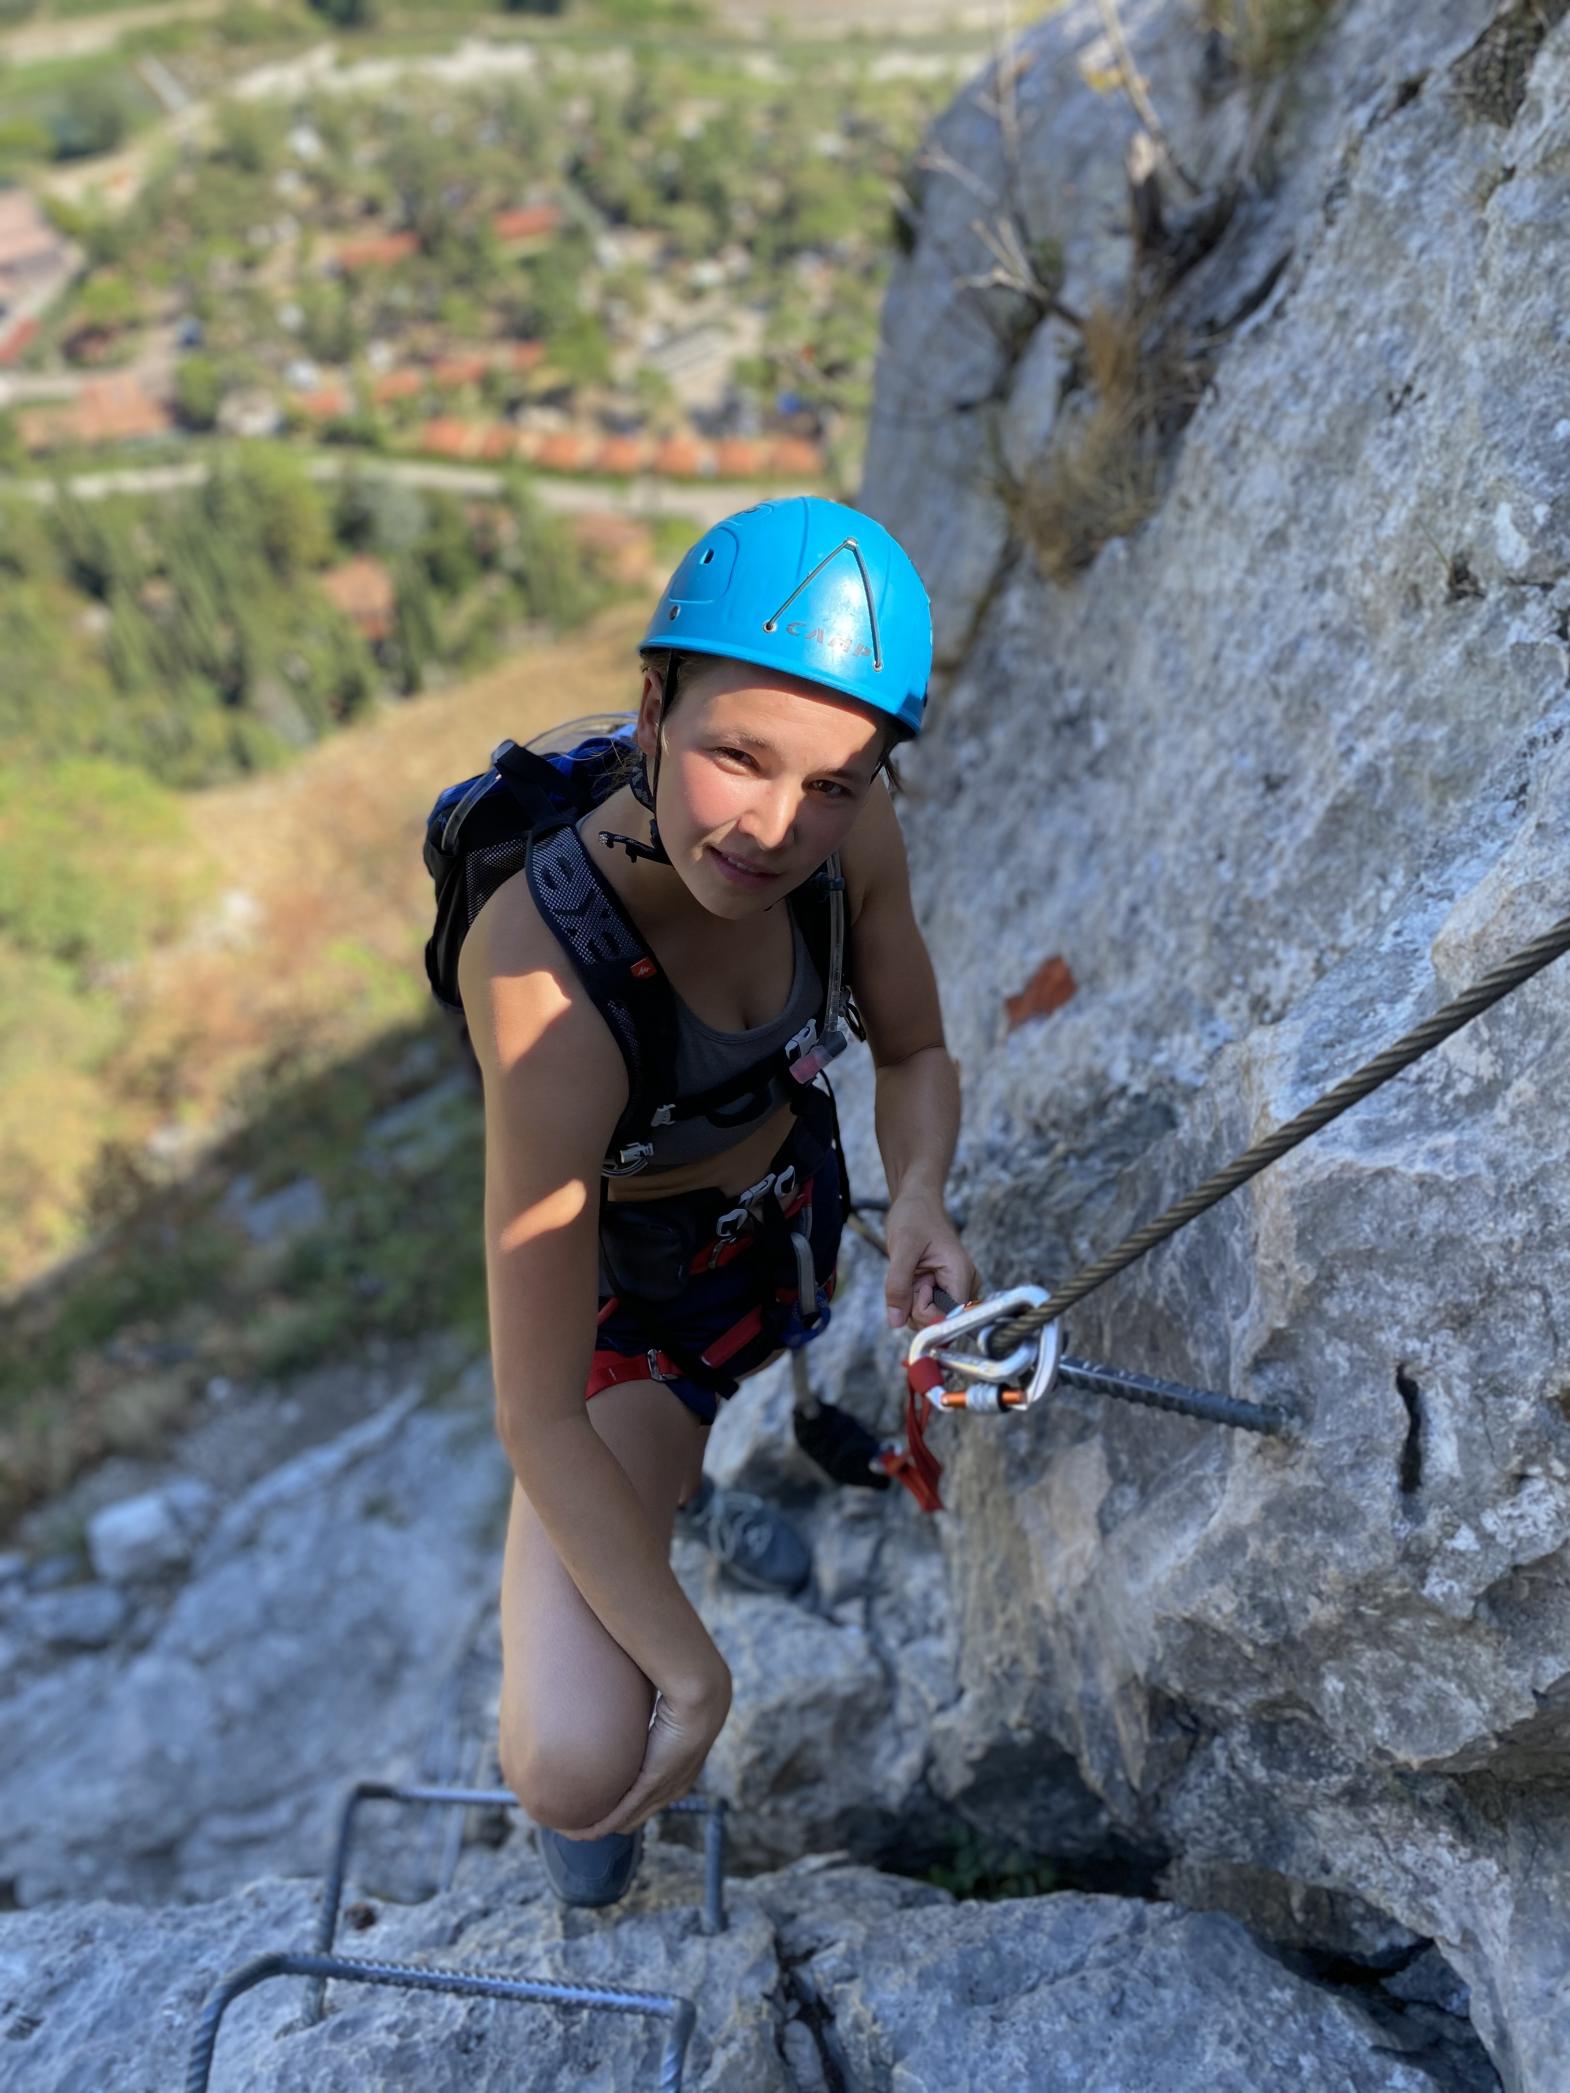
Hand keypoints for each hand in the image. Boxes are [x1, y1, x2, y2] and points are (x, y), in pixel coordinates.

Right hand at [563, 1669, 732, 1839]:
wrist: (700, 1692)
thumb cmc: (684, 1688)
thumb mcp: (663, 1702)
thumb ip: (642, 1701)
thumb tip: (622, 1682)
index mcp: (680, 1769)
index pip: (649, 1795)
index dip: (624, 1797)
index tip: (600, 1793)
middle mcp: (674, 1787)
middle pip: (635, 1815)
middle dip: (606, 1818)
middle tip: (576, 1814)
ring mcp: (664, 1789)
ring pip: (626, 1820)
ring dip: (598, 1826)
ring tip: (571, 1828)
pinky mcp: (651, 1784)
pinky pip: (620, 1815)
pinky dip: (598, 1826)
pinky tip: (579, 1831)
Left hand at [883, 1192, 979, 1331]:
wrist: (918, 1203)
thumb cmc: (914, 1218)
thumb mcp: (902, 1248)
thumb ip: (898, 1285)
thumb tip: (895, 1322)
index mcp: (961, 1274)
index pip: (950, 1318)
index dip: (927, 1314)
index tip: (918, 1287)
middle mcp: (966, 1286)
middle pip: (940, 1321)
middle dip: (917, 1306)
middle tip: (915, 1275)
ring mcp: (957, 1290)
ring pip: (931, 1318)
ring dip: (914, 1302)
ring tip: (916, 1273)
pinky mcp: (946, 1291)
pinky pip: (928, 1309)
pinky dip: (915, 1299)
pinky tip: (917, 1278)